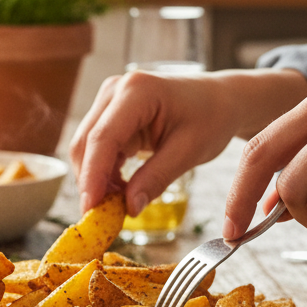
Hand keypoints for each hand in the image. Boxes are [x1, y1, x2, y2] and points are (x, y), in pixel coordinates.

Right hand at [70, 68, 306, 215]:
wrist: (219, 100)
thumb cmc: (210, 118)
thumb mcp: (189, 151)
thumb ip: (157, 178)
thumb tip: (129, 208)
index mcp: (137, 91)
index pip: (103, 138)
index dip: (93, 176)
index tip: (90, 208)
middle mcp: (115, 90)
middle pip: (86, 142)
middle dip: (92, 182)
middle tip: (105, 217)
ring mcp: (109, 100)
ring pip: (86, 147)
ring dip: (97, 179)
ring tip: (119, 204)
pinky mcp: (110, 114)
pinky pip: (97, 148)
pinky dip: (104, 173)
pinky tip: (121, 190)